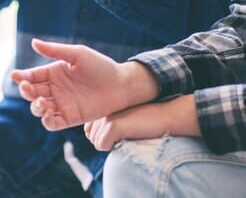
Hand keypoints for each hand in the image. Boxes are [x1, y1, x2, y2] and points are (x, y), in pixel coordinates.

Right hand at [11, 39, 158, 130]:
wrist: (122, 85)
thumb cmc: (101, 66)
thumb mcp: (77, 54)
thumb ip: (55, 50)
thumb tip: (33, 42)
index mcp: (54, 73)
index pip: (32, 76)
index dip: (22, 77)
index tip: (15, 76)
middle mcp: (54, 89)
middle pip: (32, 93)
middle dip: (26, 92)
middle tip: (27, 89)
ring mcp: (61, 104)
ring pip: (39, 109)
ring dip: (35, 107)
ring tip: (41, 103)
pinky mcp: (70, 118)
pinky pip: (52, 123)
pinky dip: (46, 121)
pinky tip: (48, 115)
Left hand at [84, 95, 199, 150]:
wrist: (166, 116)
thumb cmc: (147, 122)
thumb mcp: (124, 121)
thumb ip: (108, 127)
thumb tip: (95, 141)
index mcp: (103, 108)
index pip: (89, 131)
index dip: (102, 138)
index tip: (119, 134)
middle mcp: (102, 110)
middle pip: (92, 138)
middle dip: (107, 142)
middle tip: (126, 135)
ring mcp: (106, 117)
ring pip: (96, 143)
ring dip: (111, 146)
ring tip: (128, 136)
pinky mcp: (113, 125)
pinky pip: (101, 145)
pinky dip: (112, 148)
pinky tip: (127, 139)